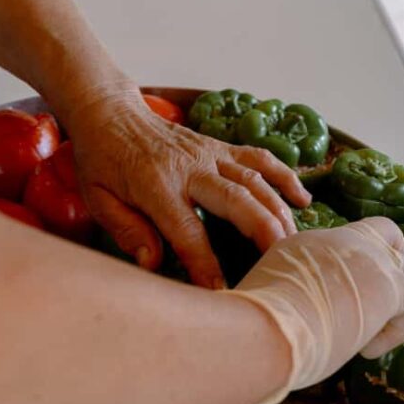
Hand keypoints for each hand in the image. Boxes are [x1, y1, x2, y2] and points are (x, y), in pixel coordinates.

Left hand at [66, 92, 311, 288]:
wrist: (109, 112)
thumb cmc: (101, 160)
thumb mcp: (99, 198)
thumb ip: (127, 230)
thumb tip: (152, 264)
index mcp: (155, 185)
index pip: (187, 230)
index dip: (205, 263)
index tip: (221, 290)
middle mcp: (189, 167)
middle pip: (236, 200)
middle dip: (262, 233)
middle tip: (281, 264)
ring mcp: (208, 153)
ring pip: (255, 180)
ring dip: (279, 210)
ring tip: (295, 242)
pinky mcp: (219, 146)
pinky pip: (259, 158)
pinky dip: (284, 176)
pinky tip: (303, 200)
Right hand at [224, 217, 403, 403]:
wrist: (272, 324)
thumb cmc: (257, 319)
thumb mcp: (262, 293)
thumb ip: (281, 291)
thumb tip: (269, 312)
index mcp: (309, 241)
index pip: (342, 241)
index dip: (349, 262)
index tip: (338, 289)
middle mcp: (343, 240)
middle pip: (383, 232)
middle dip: (386, 263)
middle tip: (372, 300)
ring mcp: (371, 258)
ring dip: (394, 298)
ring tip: (370, 330)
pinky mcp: (394, 286)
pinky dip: (396, 329)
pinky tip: (368, 350)